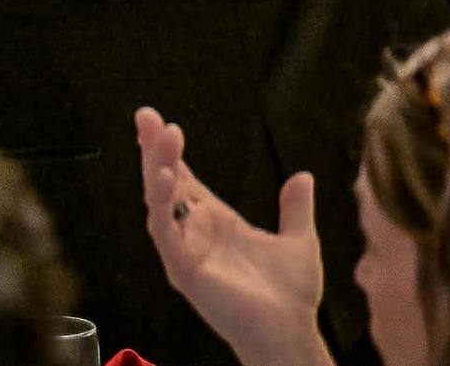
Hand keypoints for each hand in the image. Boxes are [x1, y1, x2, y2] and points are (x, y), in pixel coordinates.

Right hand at [135, 108, 332, 365]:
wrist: (292, 332)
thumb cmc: (291, 296)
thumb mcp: (299, 241)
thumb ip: (296, 210)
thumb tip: (303, 177)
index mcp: (215, 222)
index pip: (184, 179)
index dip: (170, 151)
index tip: (159, 122)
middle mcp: (193, 233)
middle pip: (165, 182)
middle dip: (154, 149)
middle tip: (146, 116)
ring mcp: (185, 250)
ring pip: (159, 201)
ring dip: (157, 168)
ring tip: (162, 137)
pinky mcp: (182, 268)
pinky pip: (164, 232)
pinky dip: (161, 204)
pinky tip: (166, 177)